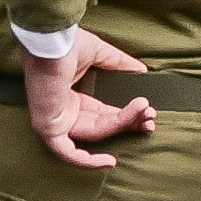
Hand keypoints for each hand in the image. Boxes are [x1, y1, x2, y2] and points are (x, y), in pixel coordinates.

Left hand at [24, 27, 154, 169]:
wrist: (51, 39)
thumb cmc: (67, 43)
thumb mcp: (100, 53)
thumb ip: (120, 64)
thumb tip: (142, 71)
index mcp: (71, 97)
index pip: (102, 114)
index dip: (127, 116)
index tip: (149, 112)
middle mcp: (63, 111)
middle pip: (101, 126)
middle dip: (129, 123)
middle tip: (151, 118)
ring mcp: (54, 121)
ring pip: (94, 134)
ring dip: (121, 127)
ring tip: (144, 115)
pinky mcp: (48, 128)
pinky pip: (67, 154)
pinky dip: (87, 162)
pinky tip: (109, 161)